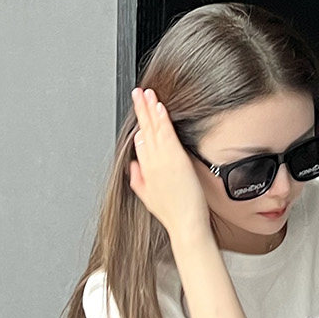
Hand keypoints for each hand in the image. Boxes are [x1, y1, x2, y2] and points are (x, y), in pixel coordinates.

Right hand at [126, 87, 211, 243]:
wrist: (184, 224)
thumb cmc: (171, 213)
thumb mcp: (147, 197)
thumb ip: (138, 179)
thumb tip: (134, 166)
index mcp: (144, 171)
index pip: (140, 142)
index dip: (139, 125)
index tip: (140, 110)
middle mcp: (150, 163)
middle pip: (143, 130)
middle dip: (140, 110)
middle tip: (137, 92)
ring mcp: (162, 160)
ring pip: (154, 129)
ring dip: (149, 108)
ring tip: (146, 93)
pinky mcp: (176, 159)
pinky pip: (166, 134)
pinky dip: (162, 119)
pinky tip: (159, 106)